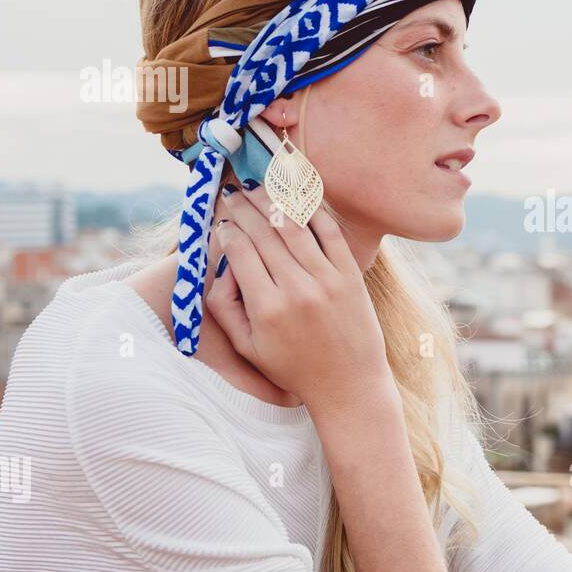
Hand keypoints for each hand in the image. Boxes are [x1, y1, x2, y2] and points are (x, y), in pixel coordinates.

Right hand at [206, 182, 398, 415]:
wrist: (349, 384)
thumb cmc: (293, 368)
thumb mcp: (248, 348)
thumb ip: (225, 308)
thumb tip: (219, 267)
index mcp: (267, 308)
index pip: (240, 252)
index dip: (227, 231)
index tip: (221, 222)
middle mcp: (297, 290)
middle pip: (264, 233)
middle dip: (244, 208)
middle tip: (232, 193)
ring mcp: (328, 280)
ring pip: (294, 226)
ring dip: (273, 201)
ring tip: (257, 187)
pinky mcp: (351, 276)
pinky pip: (330, 233)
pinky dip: (313, 211)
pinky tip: (297, 197)